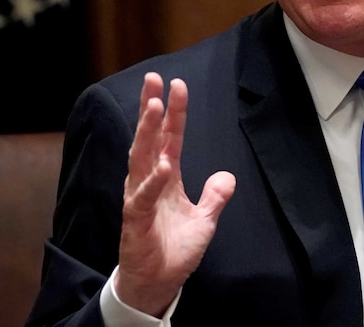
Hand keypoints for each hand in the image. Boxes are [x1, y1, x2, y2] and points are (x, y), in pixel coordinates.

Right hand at [114, 72, 235, 316]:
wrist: (158, 283)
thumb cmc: (174, 250)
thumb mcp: (205, 220)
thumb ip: (215, 196)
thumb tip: (227, 176)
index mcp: (165, 177)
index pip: (170, 138)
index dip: (174, 112)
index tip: (176, 84)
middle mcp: (149, 181)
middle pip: (150, 138)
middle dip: (152, 109)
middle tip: (154, 80)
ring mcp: (140, 198)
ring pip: (141, 158)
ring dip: (148, 132)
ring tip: (154, 106)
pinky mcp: (136, 219)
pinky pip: (144, 196)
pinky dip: (154, 180)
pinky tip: (164, 164)